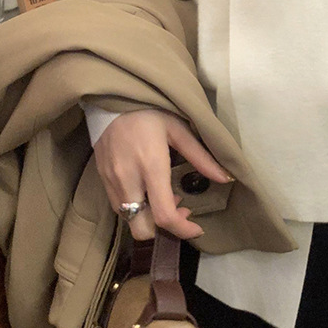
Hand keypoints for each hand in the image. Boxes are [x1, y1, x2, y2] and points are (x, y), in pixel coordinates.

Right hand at [94, 108, 232, 240]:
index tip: (197, 227)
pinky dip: (136, 207)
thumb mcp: (178, 129)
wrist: (111, 97)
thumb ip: (201, 157)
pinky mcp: (101, 179)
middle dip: (163, 230)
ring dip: (150, 217)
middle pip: (142, 228)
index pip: (163, 215)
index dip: (182, 229)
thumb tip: (226, 177)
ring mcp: (111, 181)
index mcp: (150, 167)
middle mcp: (128, 180)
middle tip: (180, 211)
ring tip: (166, 196)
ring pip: (129, 220)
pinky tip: (148, 189)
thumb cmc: (149, 111)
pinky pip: (119, 207)